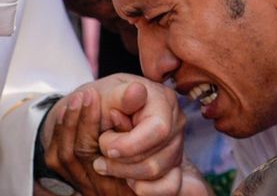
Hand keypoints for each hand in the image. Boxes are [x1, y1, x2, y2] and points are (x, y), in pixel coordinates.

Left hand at [43, 74, 185, 195]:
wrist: (102, 112)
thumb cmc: (104, 101)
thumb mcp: (106, 93)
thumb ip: (120, 95)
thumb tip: (136, 91)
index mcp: (163, 100)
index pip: (158, 130)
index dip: (129, 144)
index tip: (103, 143)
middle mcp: (176, 122)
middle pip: (156, 157)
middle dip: (120, 161)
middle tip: (99, 152)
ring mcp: (177, 145)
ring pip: (157, 173)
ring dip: (125, 173)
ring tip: (105, 162)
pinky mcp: (173, 164)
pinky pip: (169, 186)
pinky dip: (145, 188)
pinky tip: (126, 178)